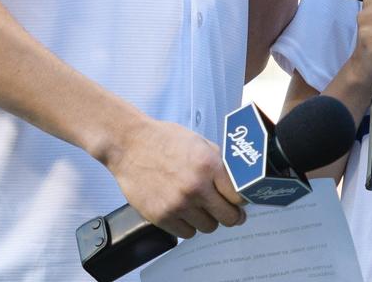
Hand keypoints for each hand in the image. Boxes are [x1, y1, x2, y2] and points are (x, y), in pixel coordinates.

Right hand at [107, 116, 244, 239]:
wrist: (130, 144)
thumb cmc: (164, 139)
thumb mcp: (198, 142)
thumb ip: (218, 161)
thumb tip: (235, 179)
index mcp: (209, 164)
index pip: (238, 195)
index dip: (241, 200)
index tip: (240, 202)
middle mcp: (196, 187)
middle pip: (228, 217)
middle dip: (230, 215)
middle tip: (226, 210)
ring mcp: (178, 204)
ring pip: (208, 227)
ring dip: (206, 219)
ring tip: (198, 206)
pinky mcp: (162, 217)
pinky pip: (186, 233)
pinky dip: (187, 225)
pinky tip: (183, 211)